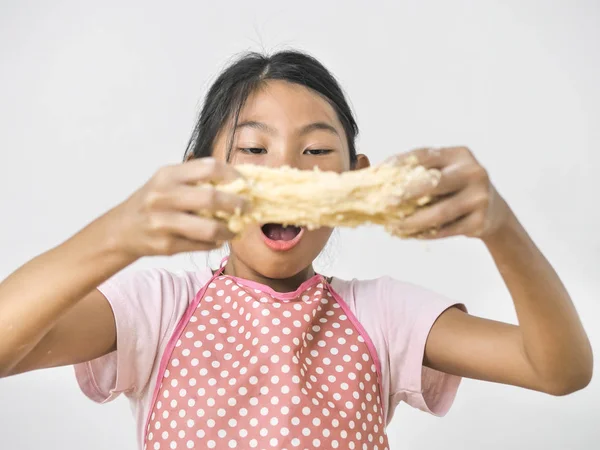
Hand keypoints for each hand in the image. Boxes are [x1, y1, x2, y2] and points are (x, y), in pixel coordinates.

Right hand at [106, 158, 246, 256]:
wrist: (121, 230)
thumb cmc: (153, 202)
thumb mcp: (168, 181)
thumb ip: (197, 179)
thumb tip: (239, 183)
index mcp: (168, 175)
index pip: (209, 168)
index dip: (232, 174)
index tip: (245, 183)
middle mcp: (164, 196)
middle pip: (212, 198)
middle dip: (237, 204)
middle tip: (248, 207)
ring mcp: (164, 223)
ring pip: (210, 228)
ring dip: (229, 230)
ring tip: (235, 229)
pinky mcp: (166, 246)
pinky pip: (202, 245)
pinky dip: (215, 243)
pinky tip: (218, 239)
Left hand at [389, 147, 511, 238]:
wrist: (493, 211)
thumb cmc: (456, 189)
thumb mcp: (443, 171)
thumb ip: (415, 171)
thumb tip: (372, 173)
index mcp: (459, 154)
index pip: (424, 155)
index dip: (398, 164)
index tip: (377, 175)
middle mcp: (473, 172)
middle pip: (434, 182)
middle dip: (406, 193)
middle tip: (383, 204)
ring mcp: (479, 197)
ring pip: (439, 212)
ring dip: (413, 221)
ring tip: (394, 227)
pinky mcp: (480, 221)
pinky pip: (446, 230)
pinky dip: (424, 234)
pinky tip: (409, 234)